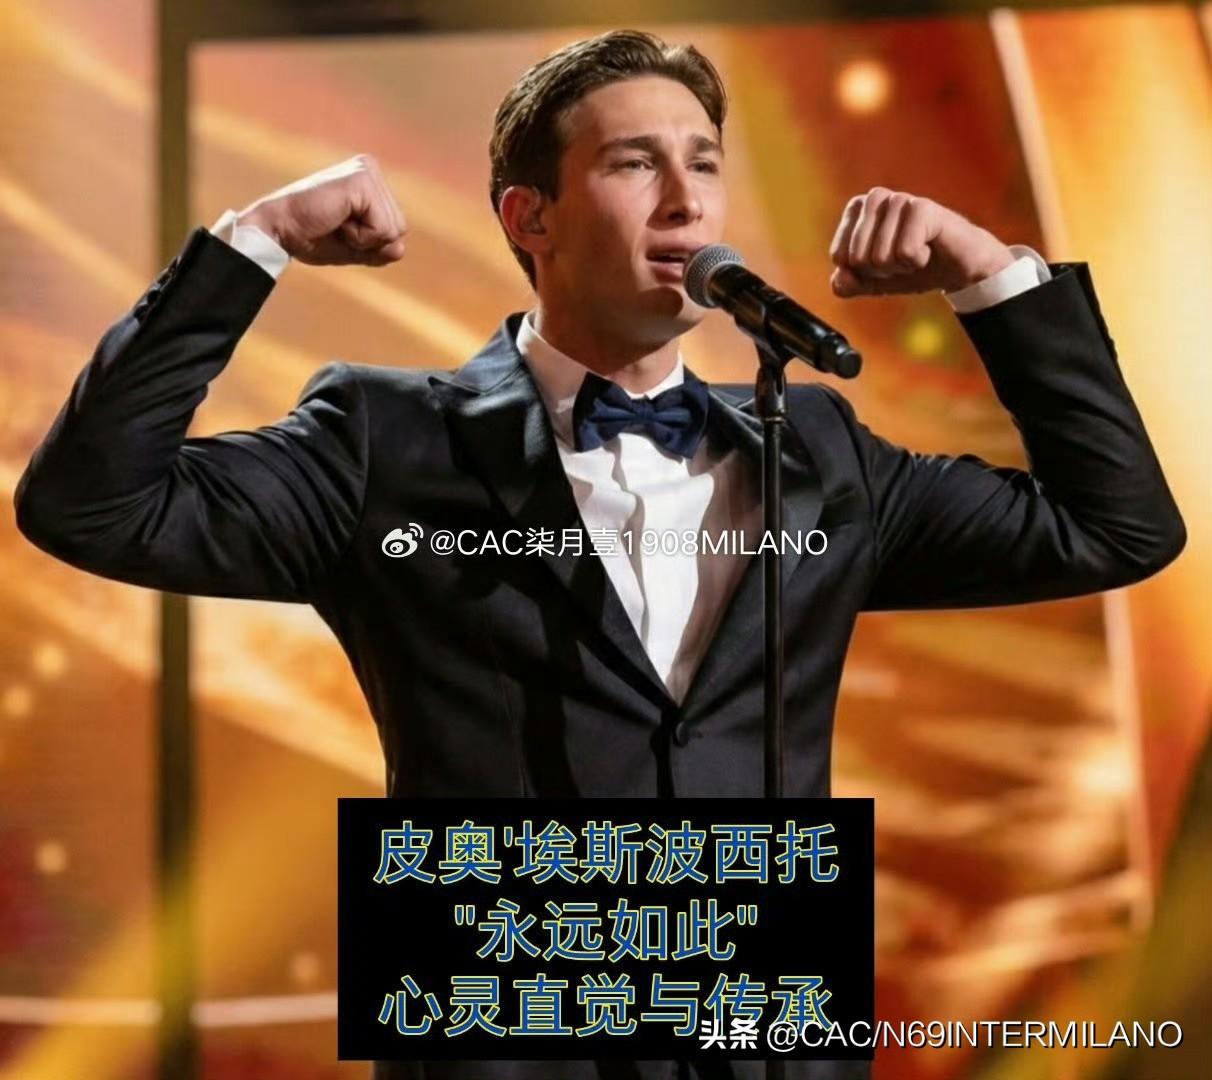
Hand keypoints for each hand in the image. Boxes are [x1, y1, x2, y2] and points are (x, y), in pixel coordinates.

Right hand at [237, 154, 406, 266]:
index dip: (369, 242)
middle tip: (335, 226)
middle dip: (368, 241)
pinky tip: (335, 220)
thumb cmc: (310, 237)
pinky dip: (360, 236)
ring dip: (363, 238)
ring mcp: (367, 171)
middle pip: (399, 229)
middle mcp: (370, 168)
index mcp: (370, 181)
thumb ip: (379, 250)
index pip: (396, 229)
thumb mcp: (352, 248)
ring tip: (334, 222)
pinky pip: (382, 229)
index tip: (338, 229)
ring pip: (393, 230)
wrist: (279, 231)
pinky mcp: (362, 181)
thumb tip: (400, 249)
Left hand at [829, 187, 1013, 296]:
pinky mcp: (922, 207)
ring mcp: (899, 199)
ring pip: (880, 257)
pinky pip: (904, 252)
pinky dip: (917, 261)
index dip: (862, 272)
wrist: (956, 267)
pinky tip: (929, 249)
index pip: (839, 256)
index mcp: (857, 210)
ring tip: (917, 253)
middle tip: (902, 258)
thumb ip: (847, 285)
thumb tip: (839, 279)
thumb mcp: (872, 282)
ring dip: (901, 266)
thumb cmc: (912, 267)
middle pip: (858, 258)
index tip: (884, 261)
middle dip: (881, 271)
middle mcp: (875, 197)